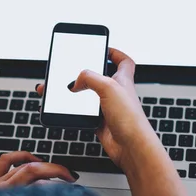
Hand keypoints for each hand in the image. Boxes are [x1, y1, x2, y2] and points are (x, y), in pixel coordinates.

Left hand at [0, 151, 77, 188]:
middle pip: (32, 171)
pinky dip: (20, 157)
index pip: (38, 187)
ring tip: (55, 169)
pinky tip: (32, 159)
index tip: (70, 187)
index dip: (57, 185)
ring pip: (20, 164)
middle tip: (70, 176)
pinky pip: (5, 161)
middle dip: (55, 170)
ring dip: (41, 163)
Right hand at [36, 48, 161, 169]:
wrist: (131, 147)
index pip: (123, 61)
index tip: (102, 48)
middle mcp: (116, 93)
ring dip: (78, 93)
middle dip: (87, 73)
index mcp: (123, 80)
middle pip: (102, 77)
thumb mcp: (109, 87)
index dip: (114, 53)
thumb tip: (75, 82)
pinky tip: (69, 110)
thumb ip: (90, 78)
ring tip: (63, 89)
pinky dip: (76, 112)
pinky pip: (85, 114)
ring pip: (90, 96)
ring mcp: (108, 108)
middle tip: (74, 69)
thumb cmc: (130, 118)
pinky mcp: (100, 122)